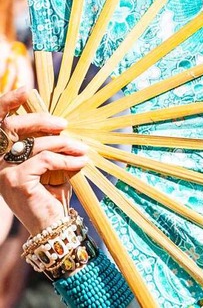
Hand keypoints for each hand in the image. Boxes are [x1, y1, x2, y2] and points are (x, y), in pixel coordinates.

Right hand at [0, 88, 88, 234]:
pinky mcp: (15, 181)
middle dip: (41, 120)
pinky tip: (80, 163)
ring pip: (36, 144)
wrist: (52, 225)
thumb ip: (50, 144)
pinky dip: (67, 160)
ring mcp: (2, 171)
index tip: (27, 90)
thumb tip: (63, 122)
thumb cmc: (53, 192)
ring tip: (82, 151)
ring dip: (64, 144)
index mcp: (2, 154)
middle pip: (14, 127)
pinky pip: (45, 160)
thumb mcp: (51, 164)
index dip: (8, 102)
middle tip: (65, 125)